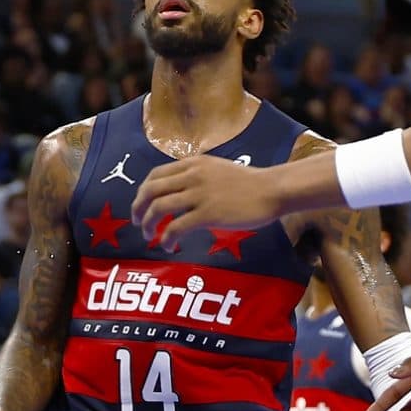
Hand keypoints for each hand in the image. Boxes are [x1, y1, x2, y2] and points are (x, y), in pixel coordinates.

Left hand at [130, 155, 282, 247]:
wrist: (272, 190)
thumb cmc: (249, 183)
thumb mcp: (217, 169)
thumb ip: (197, 175)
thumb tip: (180, 189)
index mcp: (193, 163)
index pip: (156, 175)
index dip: (143, 191)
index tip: (141, 204)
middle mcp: (192, 176)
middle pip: (151, 190)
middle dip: (138, 208)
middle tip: (137, 222)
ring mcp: (199, 195)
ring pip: (159, 208)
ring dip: (148, 224)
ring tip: (148, 236)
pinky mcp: (208, 214)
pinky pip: (176, 227)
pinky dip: (167, 238)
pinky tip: (168, 246)